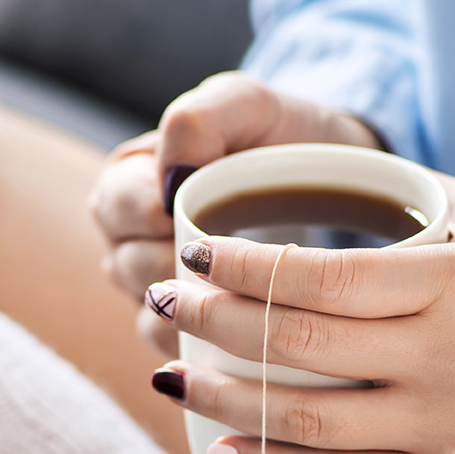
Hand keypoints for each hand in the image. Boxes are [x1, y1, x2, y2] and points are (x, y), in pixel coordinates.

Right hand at [88, 73, 379, 353]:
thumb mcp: (245, 104)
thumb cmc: (282, 132)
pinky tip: (247, 333)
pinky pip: (177, 349)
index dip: (159, 215)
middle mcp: (130, 234)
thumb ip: (200, 119)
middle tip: (237, 254)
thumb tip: (170, 175)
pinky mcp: (188, 326)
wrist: (337, 173)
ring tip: (249, 288)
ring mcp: (156, 283)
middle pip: (127, 265)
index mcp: (129, 177)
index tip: (212, 209)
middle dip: (181, 264)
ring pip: (151, 313)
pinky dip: (208, 344)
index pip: (117, 207)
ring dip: (196, 308)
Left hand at [145, 175, 454, 453]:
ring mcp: (435, 423)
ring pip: (306, 415)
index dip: (245, 265)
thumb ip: (414, 196)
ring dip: (224, 395)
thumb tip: (328, 175)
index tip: (194, 248)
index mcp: (451, 283)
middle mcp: (438, 355)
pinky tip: (222, 447)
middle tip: (162, 295)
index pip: (322, 276)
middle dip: (213, 318)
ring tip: (169, 372)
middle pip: (298, 343)